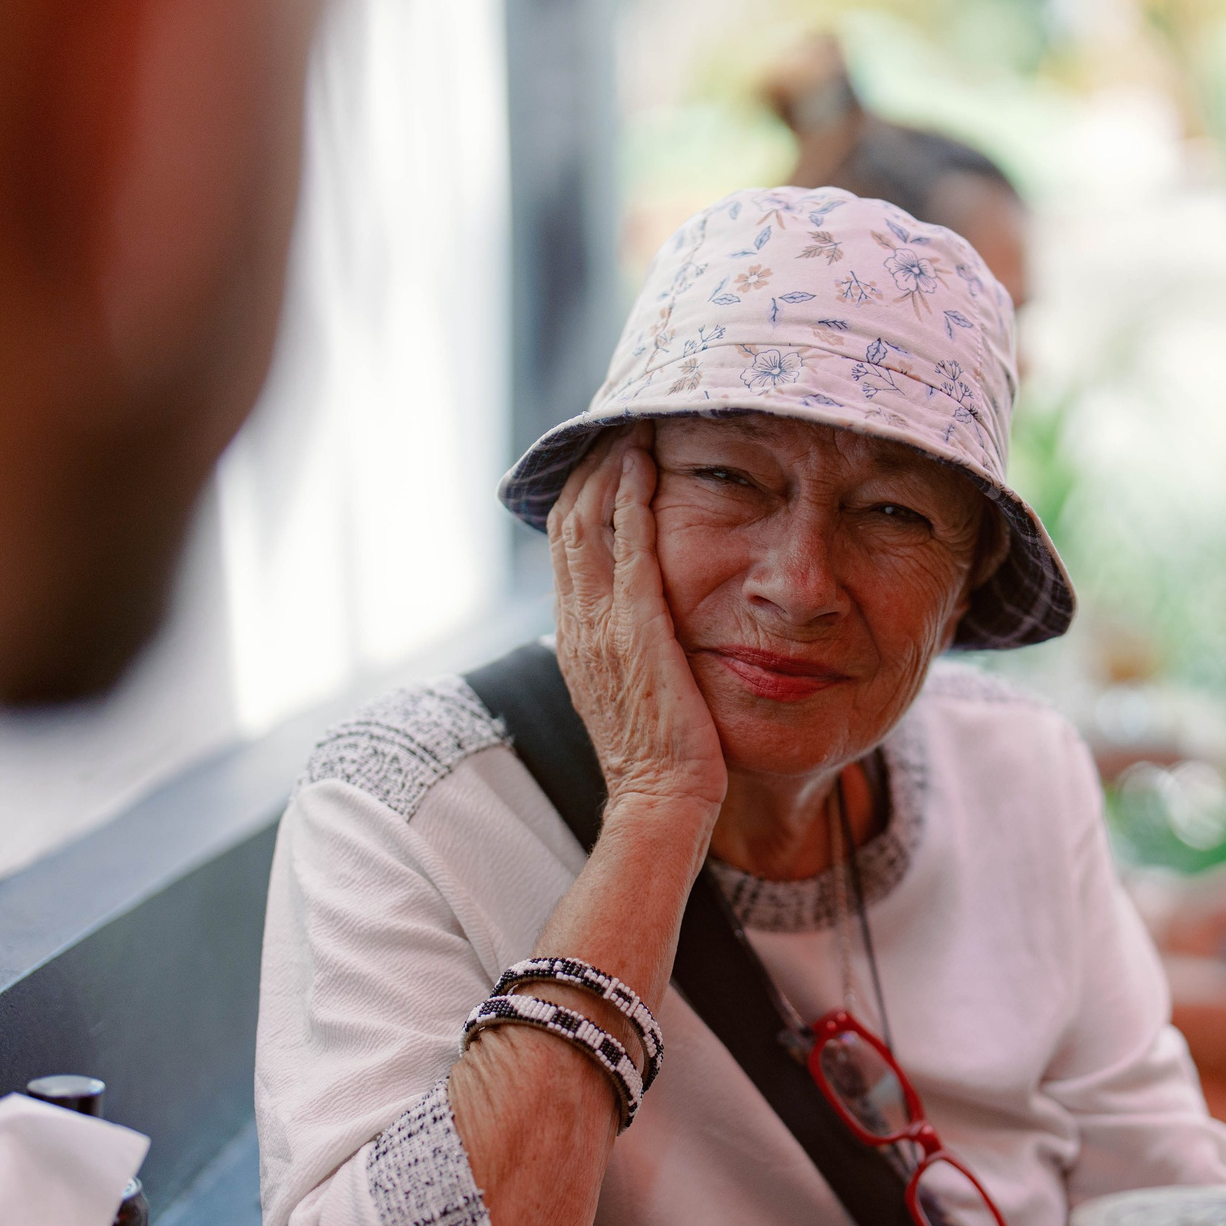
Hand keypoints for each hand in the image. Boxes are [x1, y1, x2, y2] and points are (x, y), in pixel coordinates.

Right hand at [550, 424, 725, 819]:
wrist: (660, 799)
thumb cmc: (661, 756)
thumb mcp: (632, 692)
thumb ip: (627, 650)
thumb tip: (642, 627)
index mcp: (574, 636)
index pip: (565, 547)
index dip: (578, 496)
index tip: (600, 459)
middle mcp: (577, 622)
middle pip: (567, 521)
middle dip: (588, 468)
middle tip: (615, 426)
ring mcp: (601, 622)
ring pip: (590, 520)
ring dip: (609, 468)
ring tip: (632, 428)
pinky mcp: (637, 624)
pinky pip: (630, 542)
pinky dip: (634, 496)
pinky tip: (648, 463)